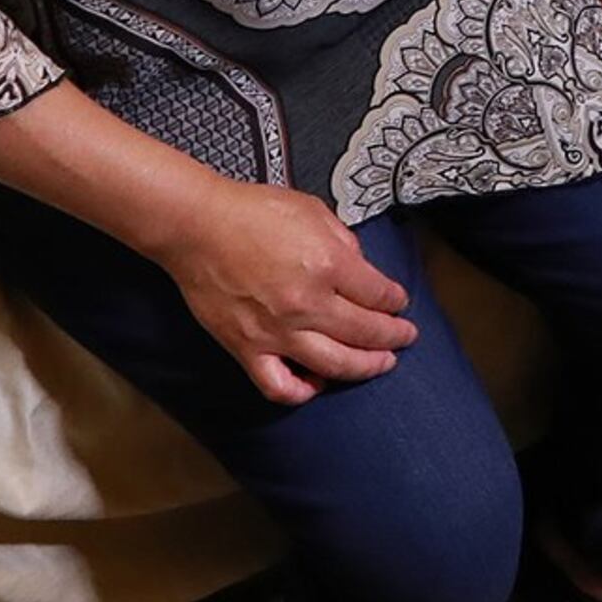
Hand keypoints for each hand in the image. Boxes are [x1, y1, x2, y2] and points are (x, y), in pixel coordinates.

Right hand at [158, 180, 416, 404]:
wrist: (197, 226)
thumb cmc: (250, 211)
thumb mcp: (313, 210)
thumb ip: (344, 241)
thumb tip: (359, 268)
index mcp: (327, 264)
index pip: (378, 294)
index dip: (396, 300)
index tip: (399, 302)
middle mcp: (307, 303)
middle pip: (366, 332)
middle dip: (393, 336)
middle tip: (404, 336)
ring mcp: (277, 331)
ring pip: (335, 365)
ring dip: (366, 367)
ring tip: (381, 363)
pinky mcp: (248, 348)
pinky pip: (280, 386)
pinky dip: (303, 391)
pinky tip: (317, 383)